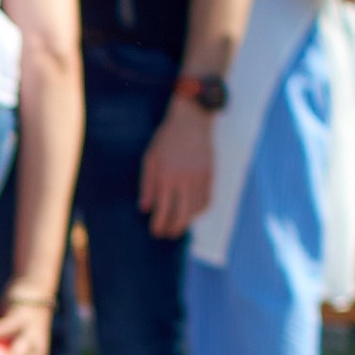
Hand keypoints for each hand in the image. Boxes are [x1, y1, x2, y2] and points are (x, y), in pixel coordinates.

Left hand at [139, 97, 216, 237]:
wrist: (192, 120)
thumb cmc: (166, 139)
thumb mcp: (150, 159)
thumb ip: (147, 185)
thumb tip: (144, 209)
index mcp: (165, 177)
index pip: (161, 211)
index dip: (158, 226)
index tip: (155, 232)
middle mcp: (183, 180)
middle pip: (180, 216)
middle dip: (173, 230)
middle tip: (167, 234)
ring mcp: (199, 178)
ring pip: (194, 211)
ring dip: (186, 222)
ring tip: (177, 226)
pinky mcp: (210, 175)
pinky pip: (206, 201)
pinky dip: (199, 211)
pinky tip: (191, 213)